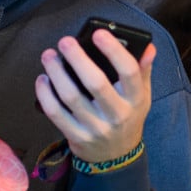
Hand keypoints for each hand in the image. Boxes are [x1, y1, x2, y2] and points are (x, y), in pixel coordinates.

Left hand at [35, 29, 155, 162]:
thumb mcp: (142, 95)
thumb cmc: (128, 117)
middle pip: (96, 83)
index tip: (99, 33)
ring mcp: (96, 127)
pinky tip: (43, 79)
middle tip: (65, 41)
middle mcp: (117, 114)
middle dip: (78, 59)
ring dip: (57, 73)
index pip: (129, 72)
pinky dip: (45, 94)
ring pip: (71, 96)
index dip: (114, 51)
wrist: (117, 156)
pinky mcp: (76, 136)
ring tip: (49, 56)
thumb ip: (143, 70)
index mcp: (135, 99)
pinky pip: (56, 113)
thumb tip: (148, 46)